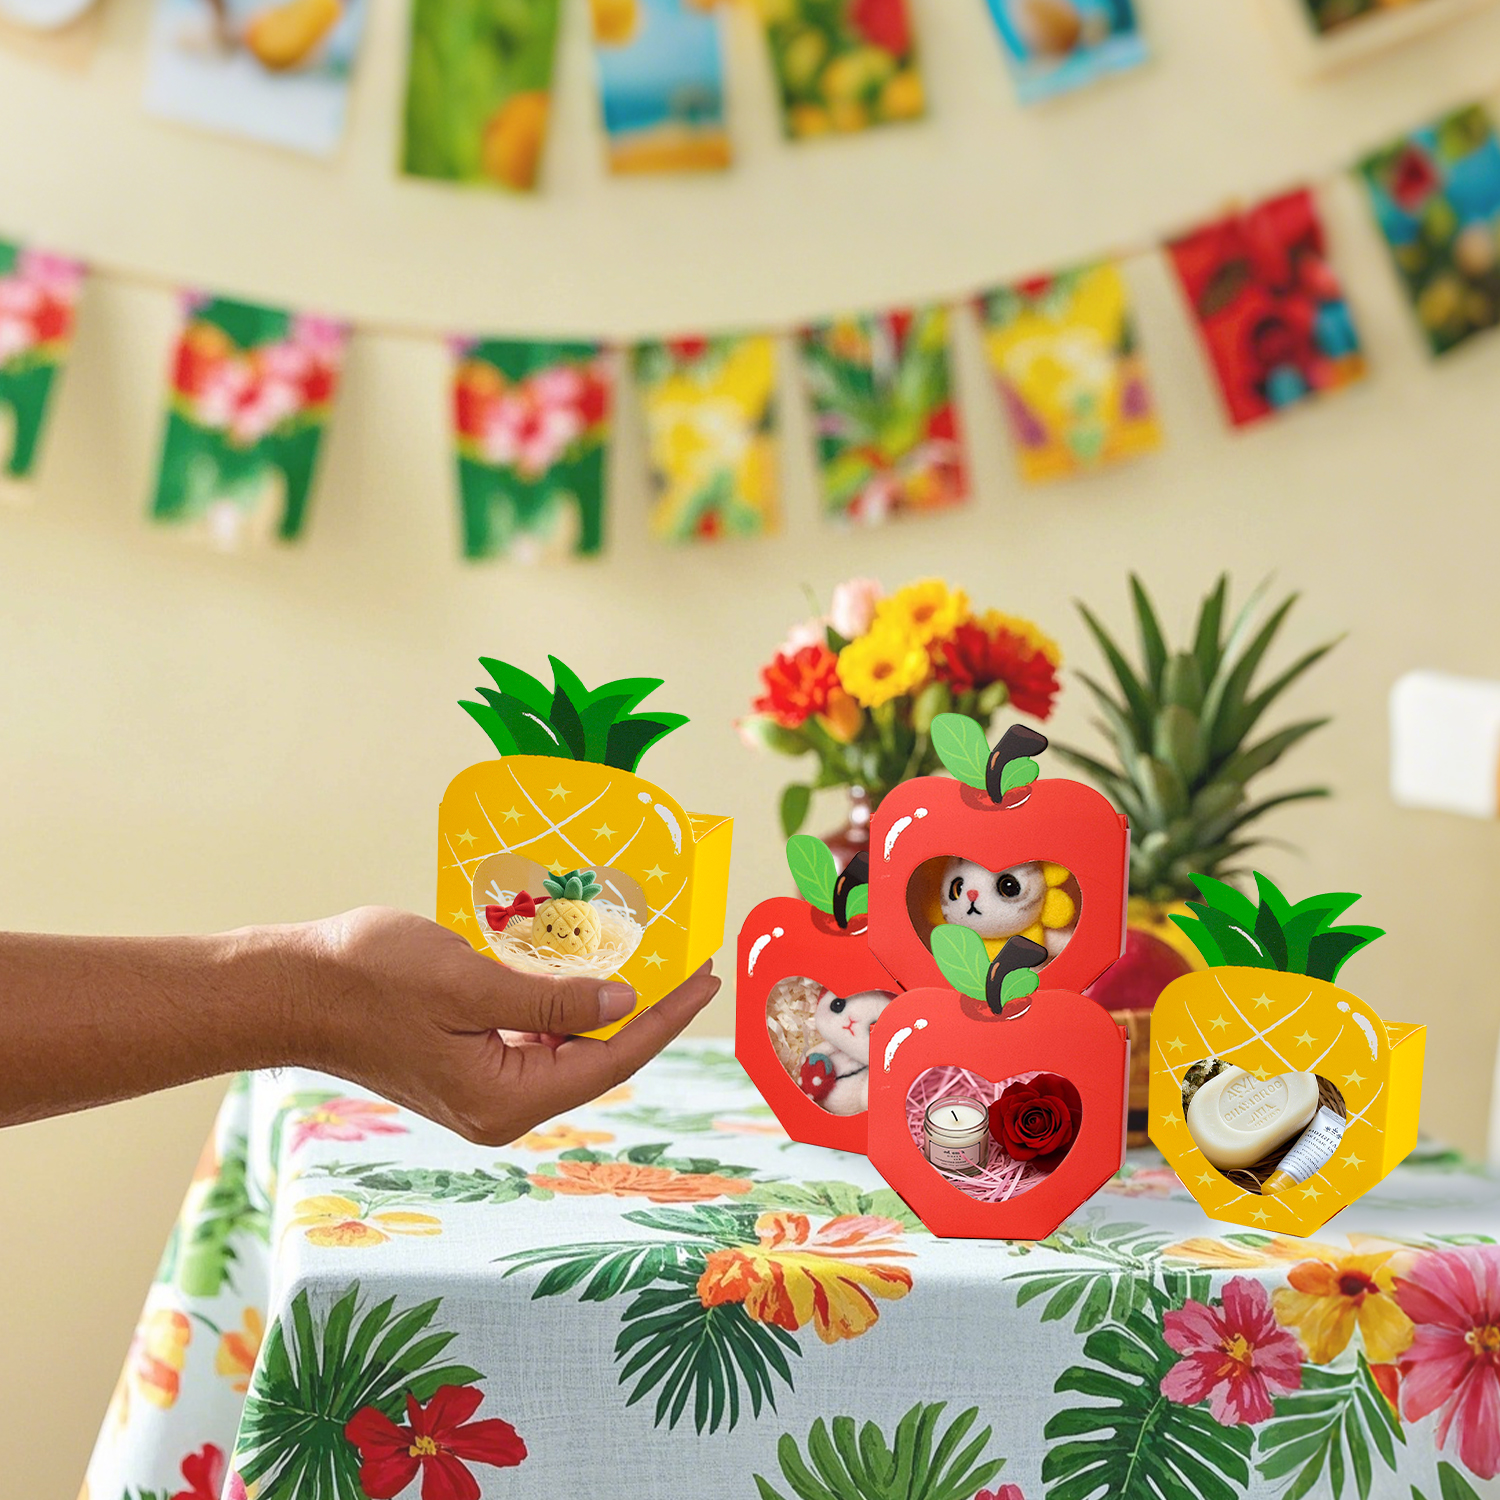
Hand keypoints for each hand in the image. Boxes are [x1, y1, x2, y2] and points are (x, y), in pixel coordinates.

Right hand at [294, 907, 720, 1144]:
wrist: (292, 989)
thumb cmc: (370, 979)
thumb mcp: (471, 982)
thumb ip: (553, 1000)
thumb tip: (624, 1005)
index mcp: (504, 1100)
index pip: (611, 1059)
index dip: (665, 1017)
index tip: (705, 977)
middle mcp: (499, 1107)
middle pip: (597, 1059)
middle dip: (644, 1011)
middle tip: (685, 960)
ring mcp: (482, 1090)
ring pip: (567, 1049)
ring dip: (604, 1006)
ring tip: (645, 958)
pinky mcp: (466, 1065)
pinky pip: (534, 1039)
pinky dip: (562, 1005)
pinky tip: (579, 969)